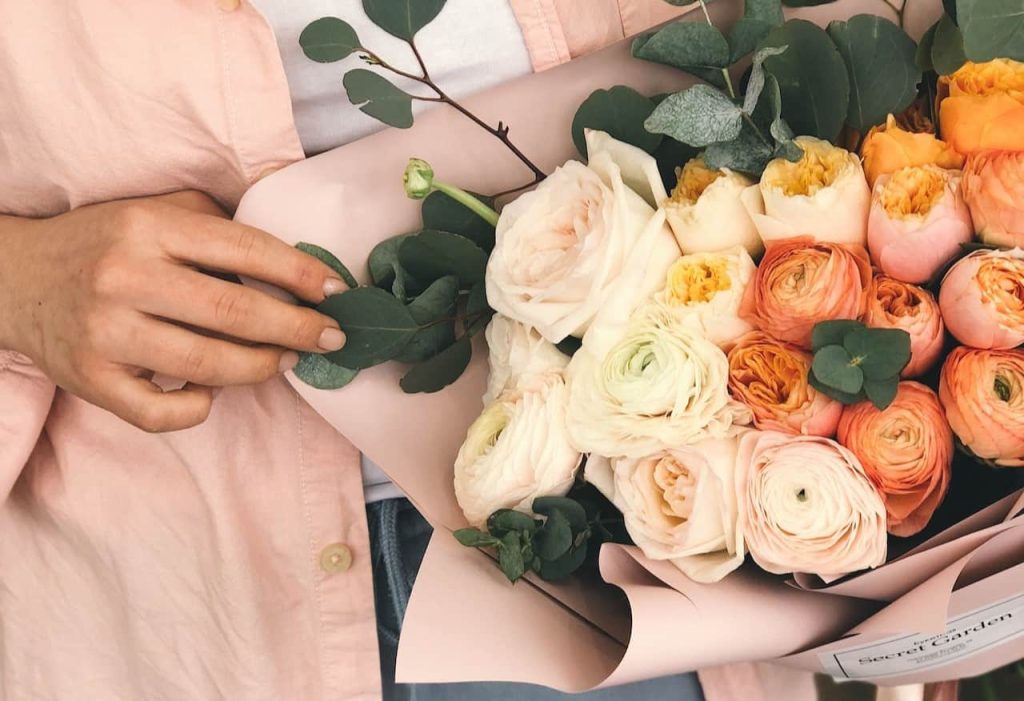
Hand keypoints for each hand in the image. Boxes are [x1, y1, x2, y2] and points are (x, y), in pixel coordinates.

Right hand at [0, 191, 347, 431]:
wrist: (15, 279)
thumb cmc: (104, 244)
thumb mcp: (154, 211)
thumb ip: (215, 223)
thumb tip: (292, 257)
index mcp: (148, 227)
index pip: (243, 248)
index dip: (299, 274)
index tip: (336, 292)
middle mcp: (125, 276)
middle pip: (233, 310)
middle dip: (296, 328)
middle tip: (331, 338)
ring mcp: (105, 333)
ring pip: (206, 364)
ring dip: (260, 367)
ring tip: (285, 361)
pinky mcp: (90, 380)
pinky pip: (161, 413)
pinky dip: (198, 407)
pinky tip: (211, 391)